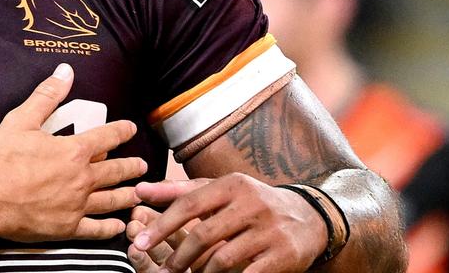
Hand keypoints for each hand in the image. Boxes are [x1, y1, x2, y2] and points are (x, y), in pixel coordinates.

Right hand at [0, 63, 146, 241]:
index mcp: (74, 151)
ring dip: (127, 195)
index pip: (107, 137)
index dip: (121, 131)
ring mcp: (77, 205)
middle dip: (131, 166)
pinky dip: (109, 228)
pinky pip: (95, 229)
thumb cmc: (2, 161)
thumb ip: (46, 96)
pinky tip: (117, 226)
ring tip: (138, 194)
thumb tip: (64, 72)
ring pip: (111, 200)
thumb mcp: (21, 120)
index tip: (130, 129)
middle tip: (142, 166)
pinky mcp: (68, 227)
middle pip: (115, 171)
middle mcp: (82, 179)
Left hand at [132, 175, 326, 271]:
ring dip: (201, 272)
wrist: (309, 217)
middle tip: (165, 271)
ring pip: (223, 258)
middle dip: (179, 257)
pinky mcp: (283, 255)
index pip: (189, 204)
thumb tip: (139, 190)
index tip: (139, 242)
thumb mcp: (219, 190)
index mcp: (232, 185)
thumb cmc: (252, 203)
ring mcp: (269, 230)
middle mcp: (251, 204)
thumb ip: (179, 192)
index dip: (162, 225)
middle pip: (204, 234)